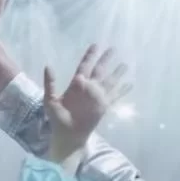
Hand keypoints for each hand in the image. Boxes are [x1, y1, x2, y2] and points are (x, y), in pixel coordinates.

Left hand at [43, 45, 132, 161]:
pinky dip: (124, 90)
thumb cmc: (57, 118)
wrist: (68, 134)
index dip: (90, 56)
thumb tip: (48, 65)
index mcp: (77, 84)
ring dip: (117, 73)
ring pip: (110, 81)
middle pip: (100, 70)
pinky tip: (131, 83)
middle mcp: (89, 88)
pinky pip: (116, 95)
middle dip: (106, 59)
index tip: (95, 45)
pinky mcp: (104, 106)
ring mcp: (98, 96)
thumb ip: (50, 83)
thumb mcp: (50, 100)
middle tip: (113, 48)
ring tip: (125, 64)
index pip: (85, 66)